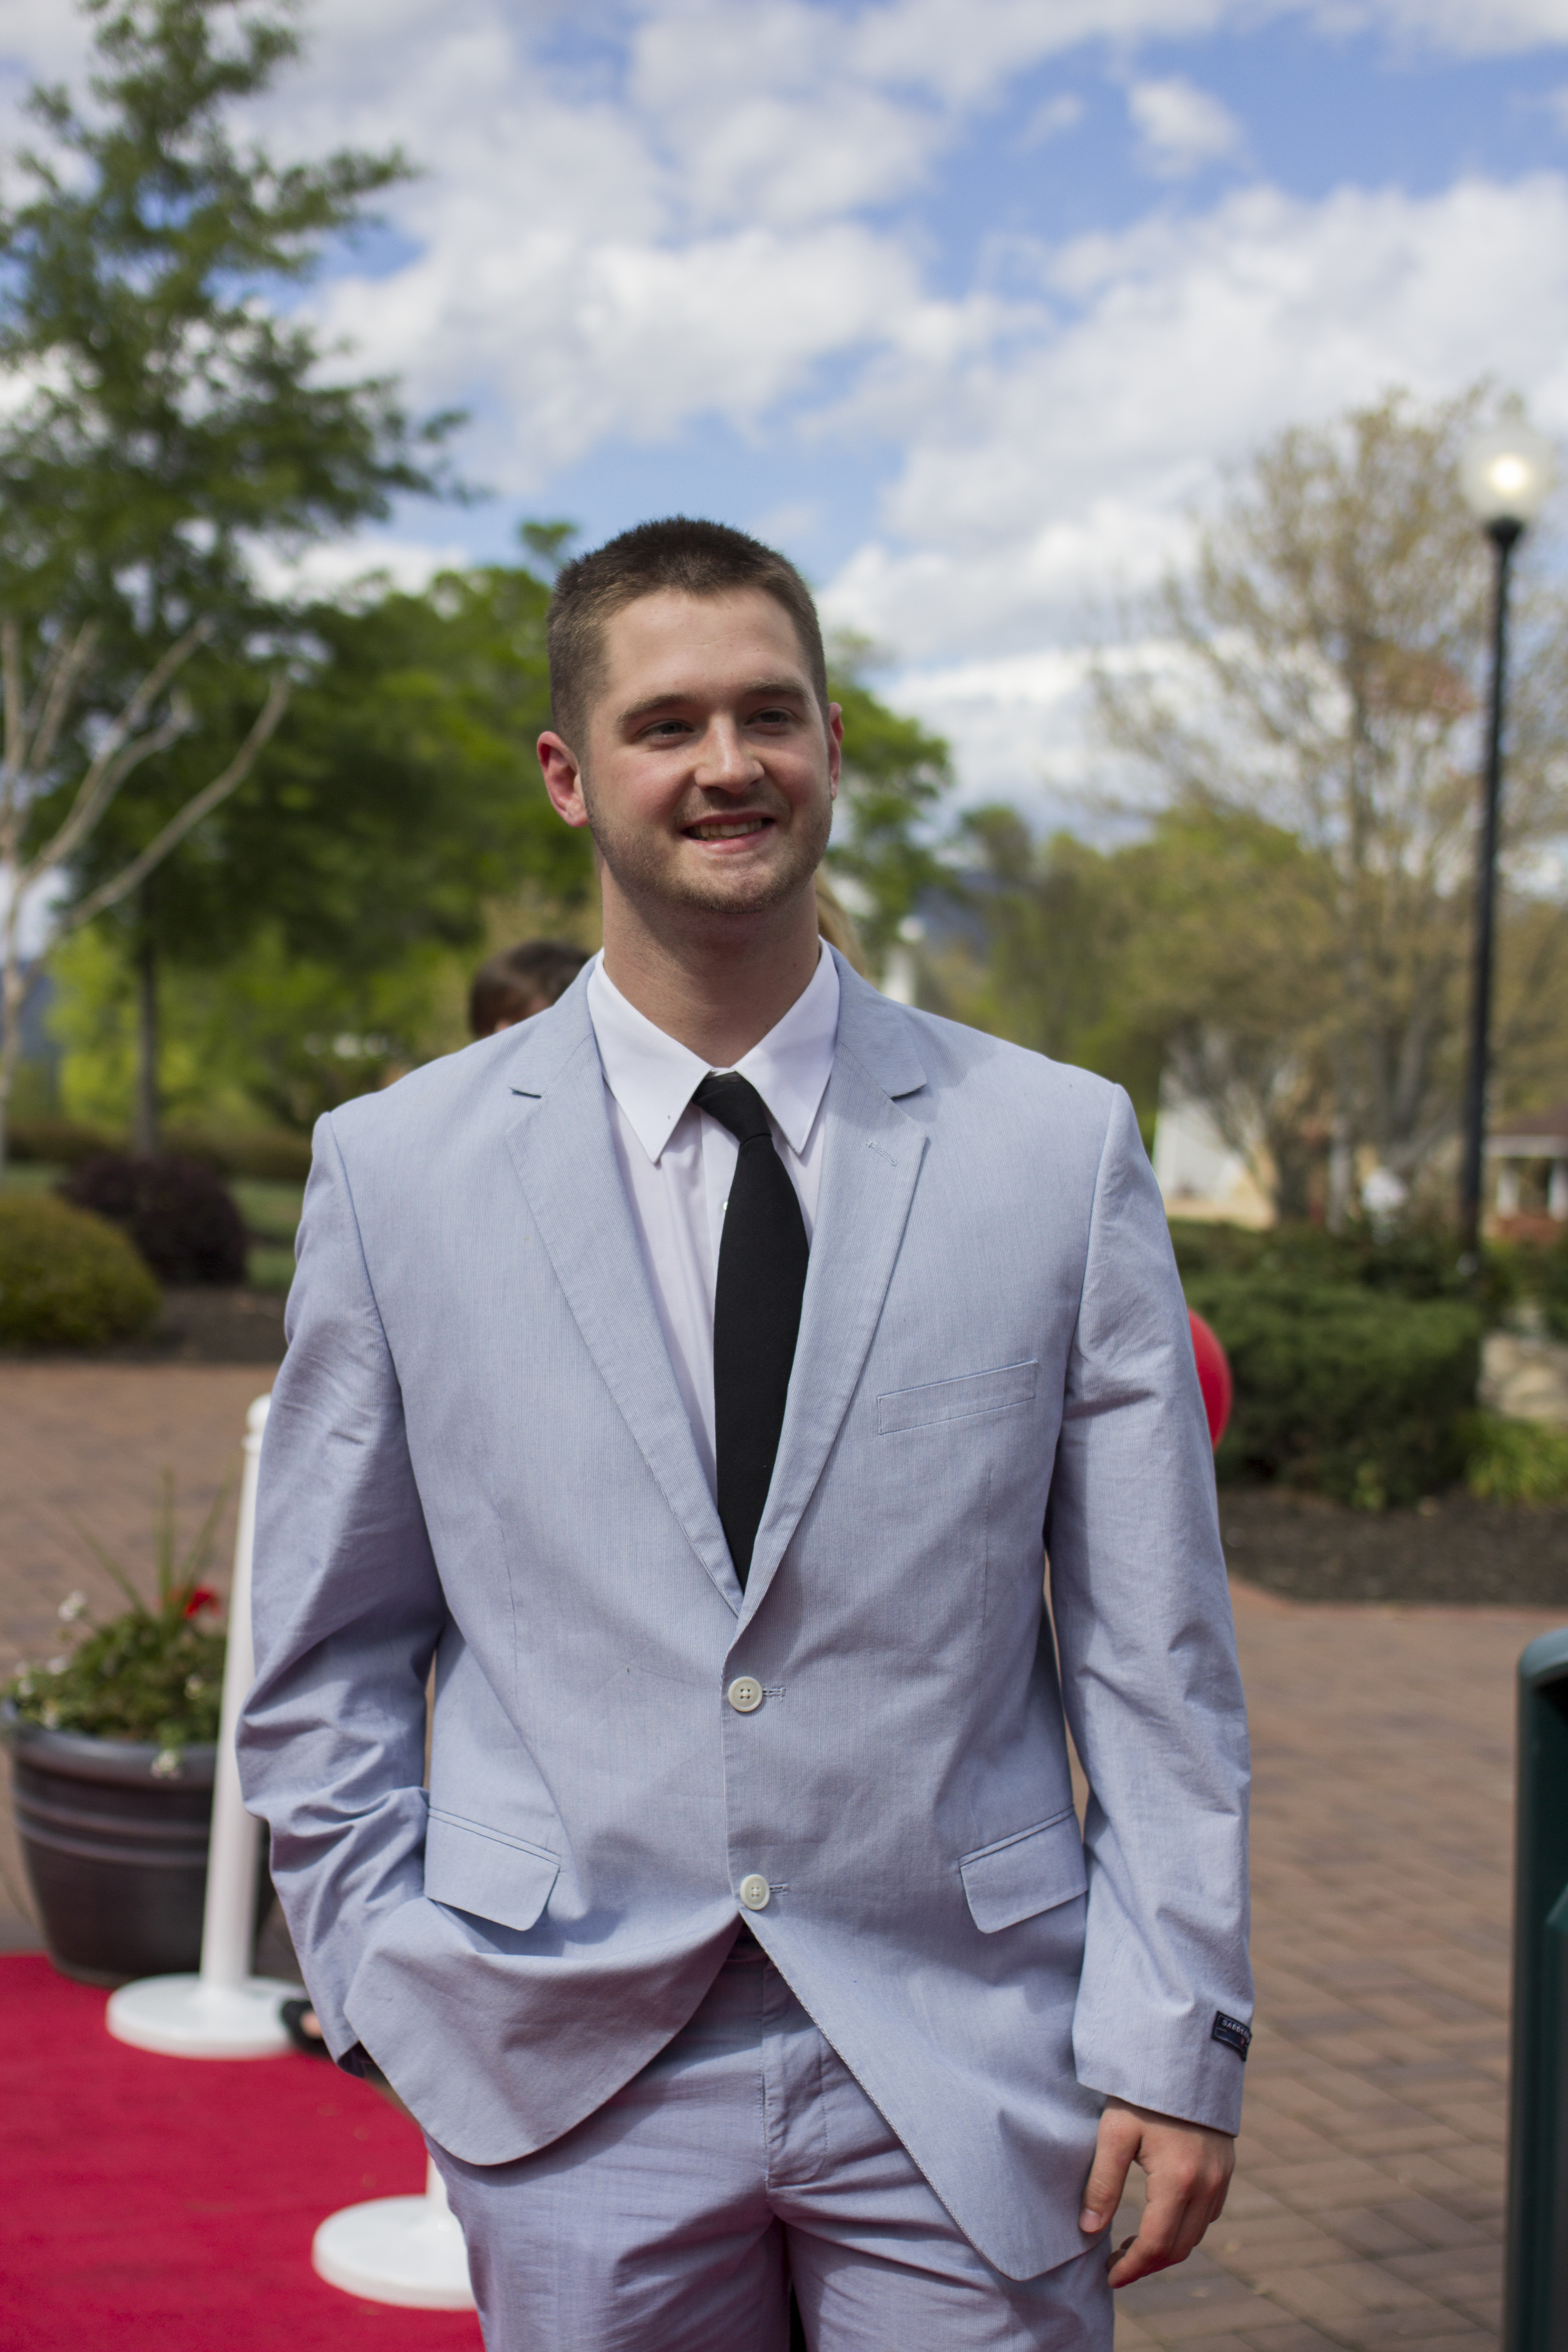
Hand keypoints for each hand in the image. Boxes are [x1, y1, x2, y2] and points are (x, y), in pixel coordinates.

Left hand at [1078, 2096, 1233, 2287]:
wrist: (1183, 2053)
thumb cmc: (1143, 2092)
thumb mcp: (1114, 2133)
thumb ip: (1103, 2184)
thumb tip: (1088, 2230)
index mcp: (1178, 2181)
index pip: (1156, 2245)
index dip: (1132, 2267)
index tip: (1110, 2276)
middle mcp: (1207, 2185)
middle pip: (1180, 2247)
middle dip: (1147, 2263)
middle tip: (1116, 2265)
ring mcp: (1220, 2177)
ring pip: (1197, 2234)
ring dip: (1167, 2248)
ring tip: (1131, 2244)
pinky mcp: (1225, 2167)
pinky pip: (1209, 2214)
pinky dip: (1185, 2228)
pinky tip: (1160, 2218)